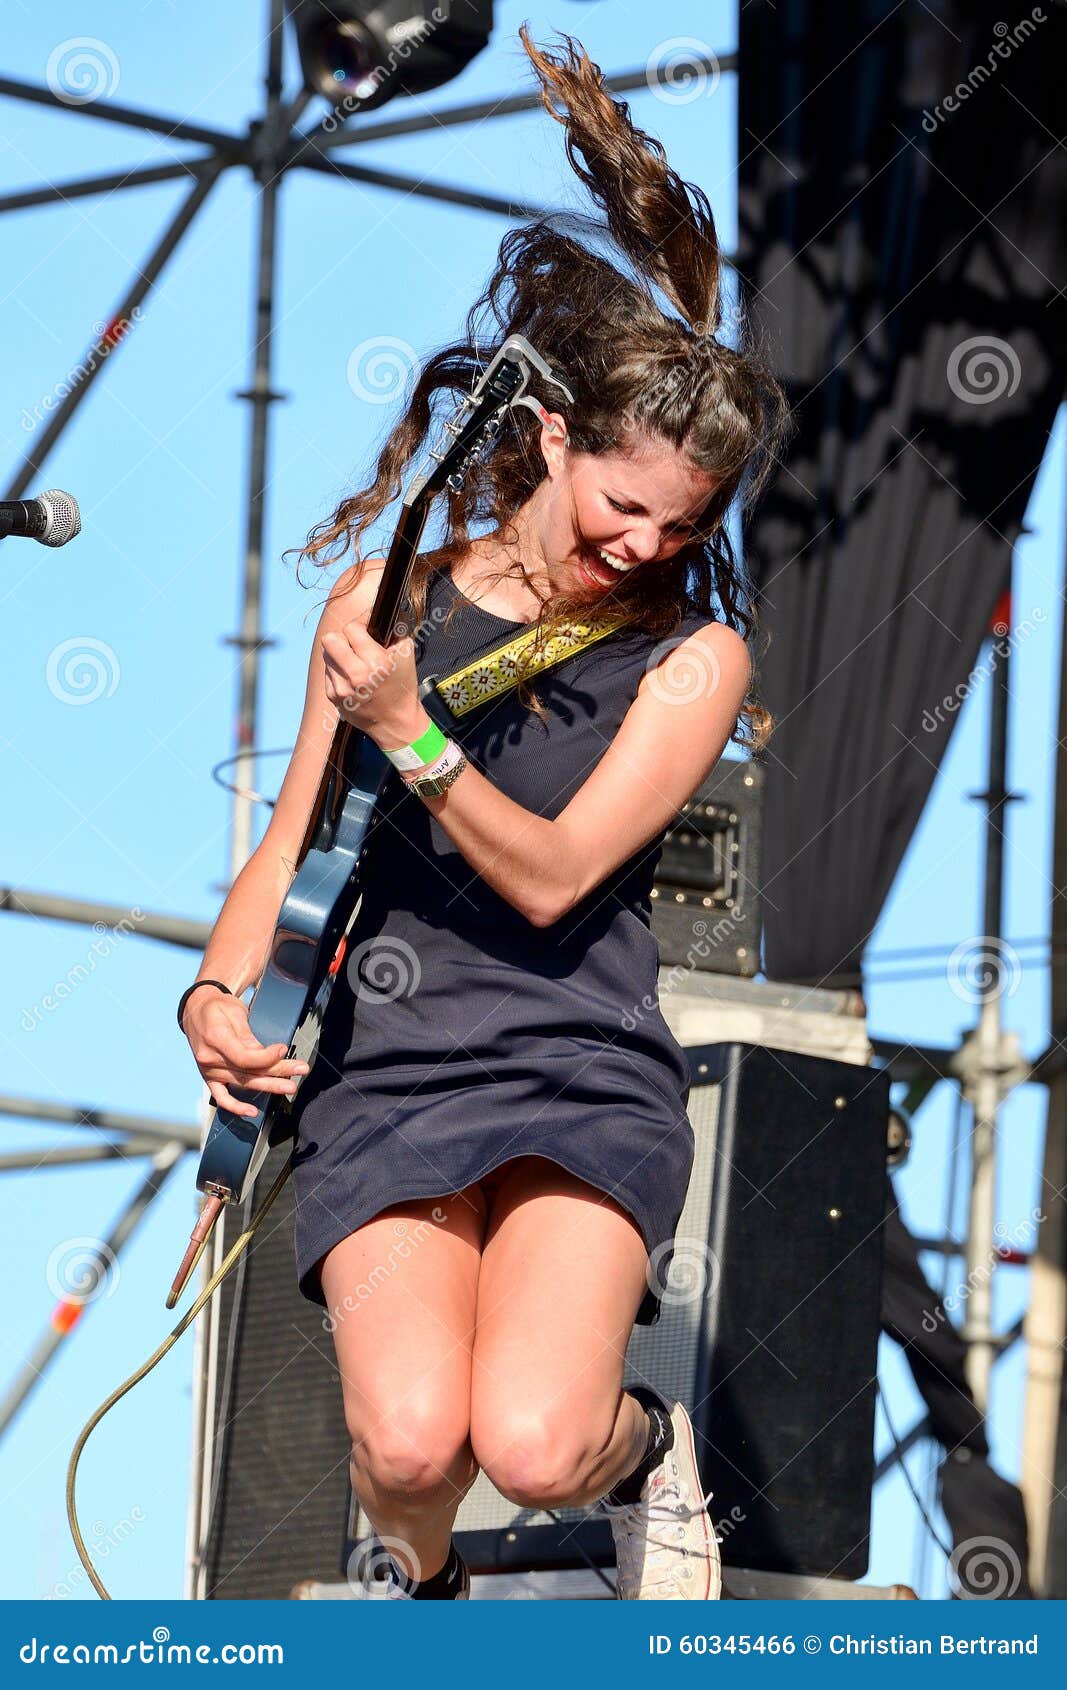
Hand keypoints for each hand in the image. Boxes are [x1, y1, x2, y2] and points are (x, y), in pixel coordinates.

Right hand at [183, 988, 310, 1119]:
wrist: (195, 1009)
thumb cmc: (218, 1008)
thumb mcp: (235, 1012)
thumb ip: (249, 1036)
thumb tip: (268, 1055)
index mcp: (215, 1038)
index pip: (244, 1057)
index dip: (267, 1057)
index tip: (283, 1050)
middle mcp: (209, 1058)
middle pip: (248, 1071)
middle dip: (278, 1072)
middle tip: (301, 1070)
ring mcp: (208, 1071)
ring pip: (243, 1083)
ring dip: (269, 1086)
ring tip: (290, 1086)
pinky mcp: (209, 1077)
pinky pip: (221, 1097)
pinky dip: (236, 1107)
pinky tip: (252, 1111)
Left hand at [321, 620, 423, 745]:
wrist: (396, 723)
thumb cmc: (402, 687)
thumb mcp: (407, 655)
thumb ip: (396, 628)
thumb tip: (385, 609)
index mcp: (376, 663)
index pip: (352, 628)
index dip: (361, 625)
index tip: (367, 629)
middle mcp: (355, 676)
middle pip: (330, 639)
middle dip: (343, 637)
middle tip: (354, 644)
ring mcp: (341, 688)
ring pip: (326, 654)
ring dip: (339, 654)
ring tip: (354, 662)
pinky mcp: (332, 697)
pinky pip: (327, 671)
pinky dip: (338, 670)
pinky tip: (351, 677)